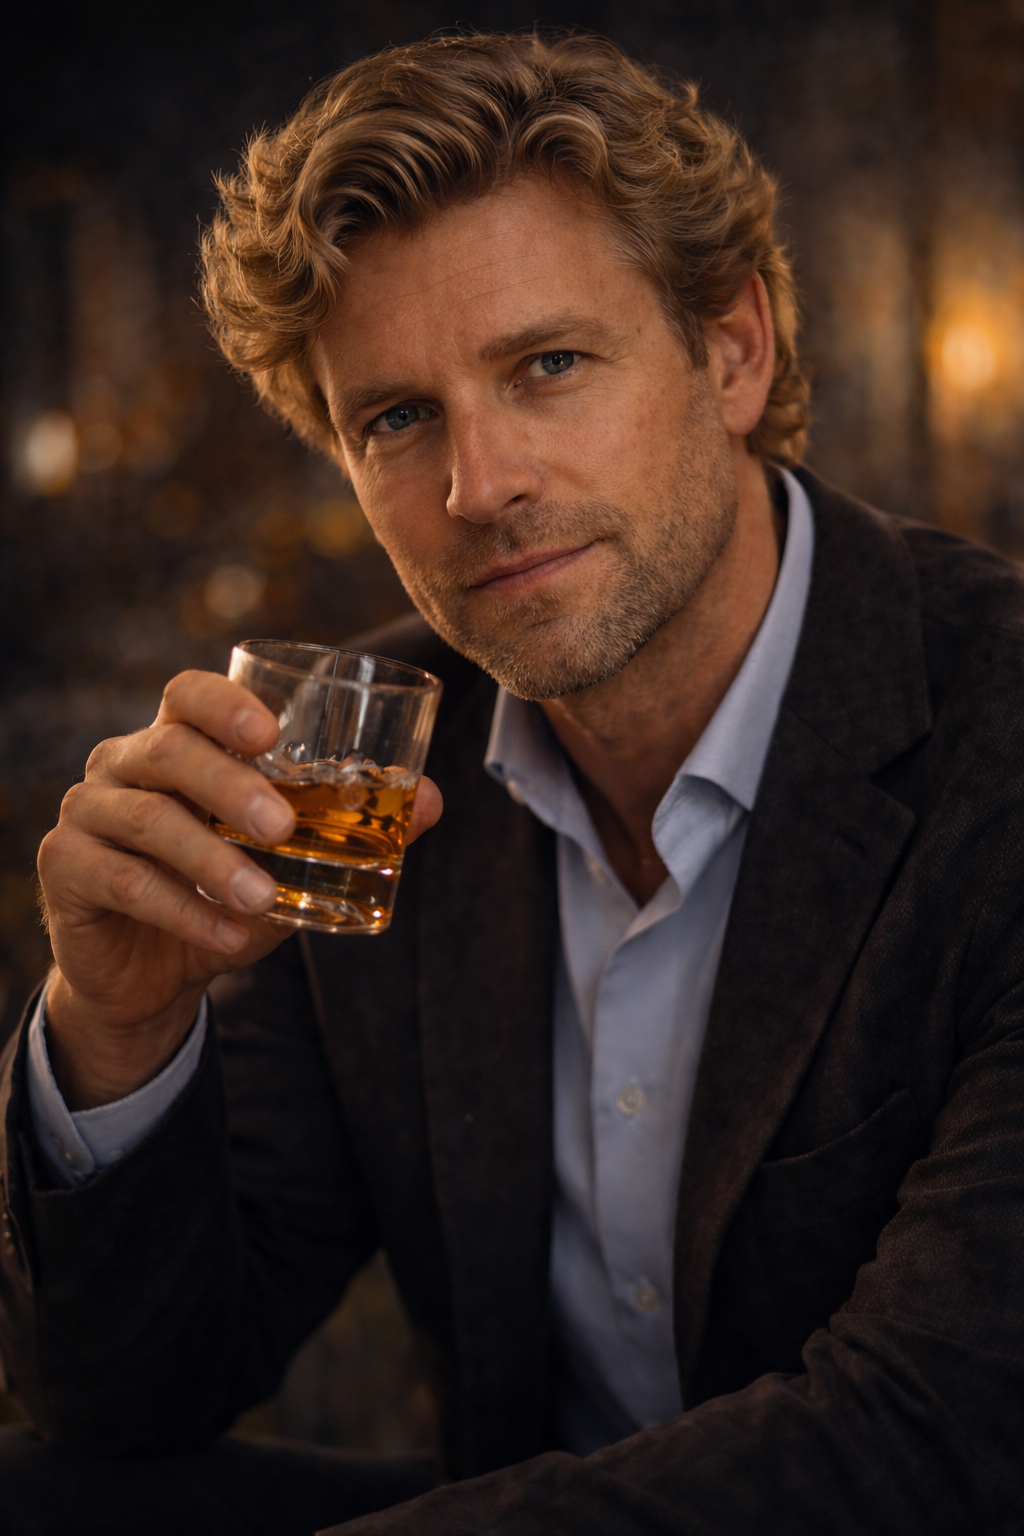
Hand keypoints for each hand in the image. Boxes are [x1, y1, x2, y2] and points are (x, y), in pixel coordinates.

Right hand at [37, 669, 442, 1108]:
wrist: (152, 976)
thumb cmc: (224, 895)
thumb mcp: (290, 863)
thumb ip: (350, 828)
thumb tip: (434, 799)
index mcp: (175, 744)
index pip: (187, 695)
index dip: (224, 703)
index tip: (271, 731)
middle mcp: (123, 765)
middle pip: (167, 751)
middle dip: (228, 785)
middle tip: (283, 827)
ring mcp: (87, 814)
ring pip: (145, 819)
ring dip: (210, 858)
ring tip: (262, 897)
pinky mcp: (66, 870)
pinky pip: (124, 882)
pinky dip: (183, 911)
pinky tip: (229, 935)